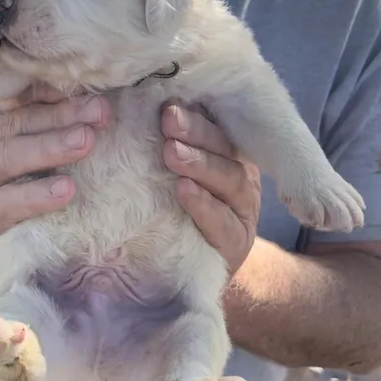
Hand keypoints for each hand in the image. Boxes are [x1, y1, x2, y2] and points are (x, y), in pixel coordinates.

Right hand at [0, 83, 110, 236]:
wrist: (20, 227)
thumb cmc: (41, 175)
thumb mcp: (49, 140)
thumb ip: (63, 118)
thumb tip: (100, 101)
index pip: (23, 94)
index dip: (56, 91)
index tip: (91, 92)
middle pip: (20, 122)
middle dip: (63, 116)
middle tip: (99, 113)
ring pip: (8, 157)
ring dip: (49, 148)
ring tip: (85, 143)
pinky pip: (7, 202)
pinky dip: (37, 195)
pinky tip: (66, 189)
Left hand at [162, 104, 260, 274]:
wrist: (185, 275)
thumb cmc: (173, 217)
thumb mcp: (168, 178)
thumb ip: (167, 148)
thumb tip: (138, 110)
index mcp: (226, 157)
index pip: (217, 128)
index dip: (196, 115)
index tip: (168, 105)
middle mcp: (241, 180)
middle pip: (226, 149)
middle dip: (197, 132)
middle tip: (169, 121)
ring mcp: (242, 212)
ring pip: (231, 180)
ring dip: (200, 164)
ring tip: (171, 153)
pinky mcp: (236, 244)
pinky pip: (224, 223)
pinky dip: (204, 205)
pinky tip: (183, 190)